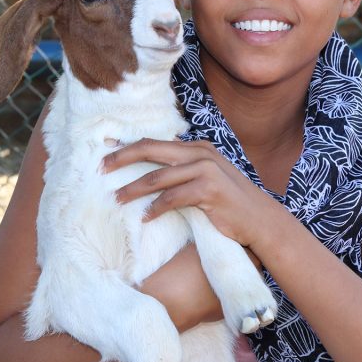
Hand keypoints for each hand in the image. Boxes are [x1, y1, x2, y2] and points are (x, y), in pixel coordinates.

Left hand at [103, 139, 275, 247]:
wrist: (260, 219)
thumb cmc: (230, 202)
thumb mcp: (208, 178)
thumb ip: (185, 171)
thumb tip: (151, 173)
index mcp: (198, 148)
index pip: (156, 142)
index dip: (129, 147)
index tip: (107, 154)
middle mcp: (201, 153)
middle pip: (152, 150)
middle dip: (123, 158)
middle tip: (100, 169)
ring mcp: (206, 170)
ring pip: (158, 176)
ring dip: (133, 189)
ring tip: (117, 199)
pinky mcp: (209, 190)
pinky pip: (173, 198)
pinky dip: (156, 208)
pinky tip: (145, 218)